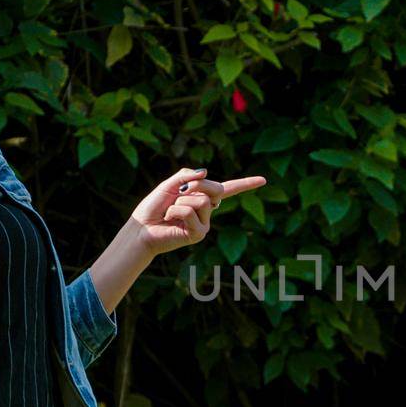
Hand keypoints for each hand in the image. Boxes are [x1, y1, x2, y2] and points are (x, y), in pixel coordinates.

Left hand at [130, 166, 266, 256]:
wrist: (141, 228)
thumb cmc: (153, 207)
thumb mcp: (170, 184)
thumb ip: (187, 175)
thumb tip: (206, 172)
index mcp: (203, 198)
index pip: (228, 189)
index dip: (246, 184)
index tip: (264, 180)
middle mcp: (208, 211)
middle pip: (215, 188)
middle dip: (195, 186)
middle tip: (177, 194)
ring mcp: (205, 223)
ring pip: (201, 200)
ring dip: (180, 200)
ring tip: (170, 210)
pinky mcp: (199, 234)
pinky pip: (190, 211)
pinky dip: (175, 210)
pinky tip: (169, 218)